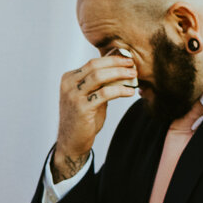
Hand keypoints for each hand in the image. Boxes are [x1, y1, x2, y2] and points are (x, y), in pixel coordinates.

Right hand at [53, 47, 138, 179]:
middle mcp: (69, 85)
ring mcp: (74, 96)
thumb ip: (99, 85)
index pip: (92, 63)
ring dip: (119, 73)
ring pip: (99, 76)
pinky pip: (104, 94)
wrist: (72, 143)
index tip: (126, 59)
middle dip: (116, 63)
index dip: (111, 59)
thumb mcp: (89, 98)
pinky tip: (129, 91)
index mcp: (69, 79)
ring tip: (133, 75)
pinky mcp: (82, 108)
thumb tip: (119, 70)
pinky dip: (119, 90)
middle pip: (95, 65)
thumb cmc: (83, 120)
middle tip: (132, 64)